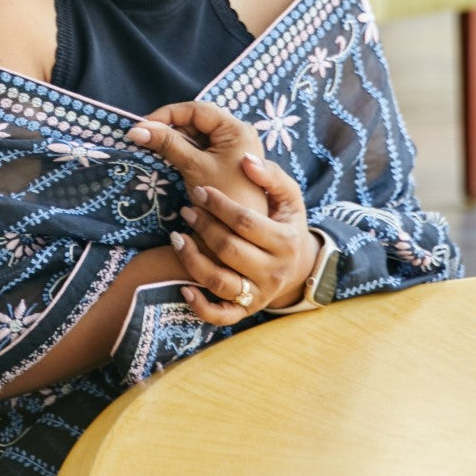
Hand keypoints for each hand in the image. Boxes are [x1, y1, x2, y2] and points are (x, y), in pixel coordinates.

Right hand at [126, 99, 268, 214]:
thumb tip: (136, 130)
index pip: (196, 110)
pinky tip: (170, 158)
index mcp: (236, 129)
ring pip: (198, 135)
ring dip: (176, 141)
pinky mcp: (228, 162)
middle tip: (145, 139)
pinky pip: (202, 149)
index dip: (167, 115)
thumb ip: (166, 144)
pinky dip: (185, 152)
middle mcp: (238, 134)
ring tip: (154, 149)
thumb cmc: (223, 198)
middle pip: (197, 121)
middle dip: (171, 128)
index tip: (142, 126)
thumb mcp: (193, 167)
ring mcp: (234, 148)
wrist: (241, 237)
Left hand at [128, 103, 315, 322]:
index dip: (219, 204)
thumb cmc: (287, 223)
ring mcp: (259, 294)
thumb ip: (272, 175)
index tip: (200, 191)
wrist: (299, 266)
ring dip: (192, 259)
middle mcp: (273, 271)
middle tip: (186, 209)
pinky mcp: (245, 311)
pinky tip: (183, 287)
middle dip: (203, 227)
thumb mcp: (290, 198)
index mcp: (286, 241)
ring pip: (219, 281)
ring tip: (176, 237)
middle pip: (229, 249)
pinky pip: (220, 316)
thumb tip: (247, 160)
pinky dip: (199, 306)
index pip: (245, 222)